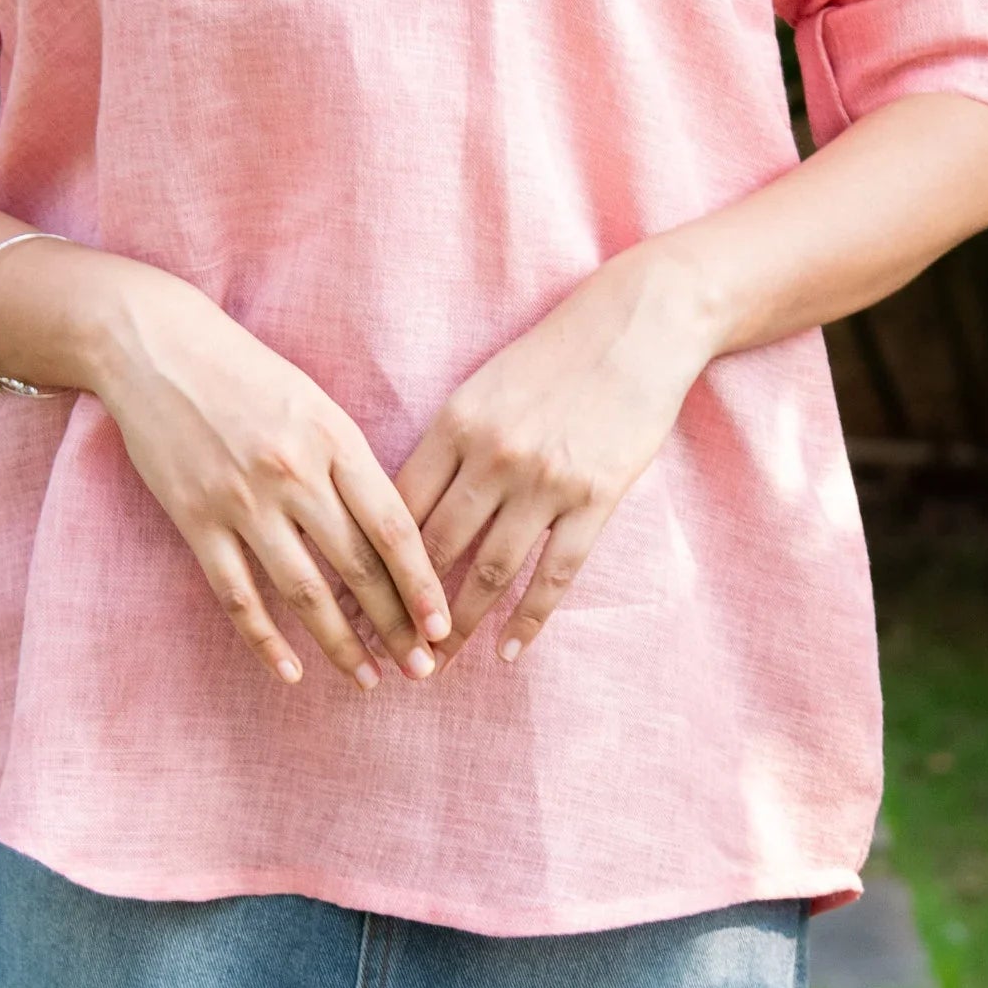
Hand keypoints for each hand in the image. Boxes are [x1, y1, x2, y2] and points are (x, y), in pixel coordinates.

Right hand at [89, 268, 452, 693]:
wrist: (153, 345)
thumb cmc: (244, 371)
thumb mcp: (314, 402)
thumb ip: (350, 463)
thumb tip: (392, 533)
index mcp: (333, 439)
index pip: (393, 527)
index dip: (422, 583)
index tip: (443, 625)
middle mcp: (293, 473)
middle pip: (358, 566)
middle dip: (395, 624)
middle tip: (422, 668)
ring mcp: (241, 500)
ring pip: (304, 590)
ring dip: (341, 643)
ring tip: (369, 678)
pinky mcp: (195, 519)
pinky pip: (236, 595)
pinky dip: (265, 640)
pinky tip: (291, 672)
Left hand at [396, 247, 717, 663]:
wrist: (638, 325)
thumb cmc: (554, 357)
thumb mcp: (484, 388)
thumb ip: (448, 445)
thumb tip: (402, 508)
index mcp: (455, 424)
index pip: (399, 509)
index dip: (370, 563)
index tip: (349, 604)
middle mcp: (493, 454)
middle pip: (435, 548)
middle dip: (405, 607)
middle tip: (385, 650)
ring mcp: (545, 480)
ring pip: (489, 570)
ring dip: (460, 624)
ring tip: (438, 663)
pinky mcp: (594, 497)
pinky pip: (554, 574)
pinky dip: (529, 618)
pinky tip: (510, 651)